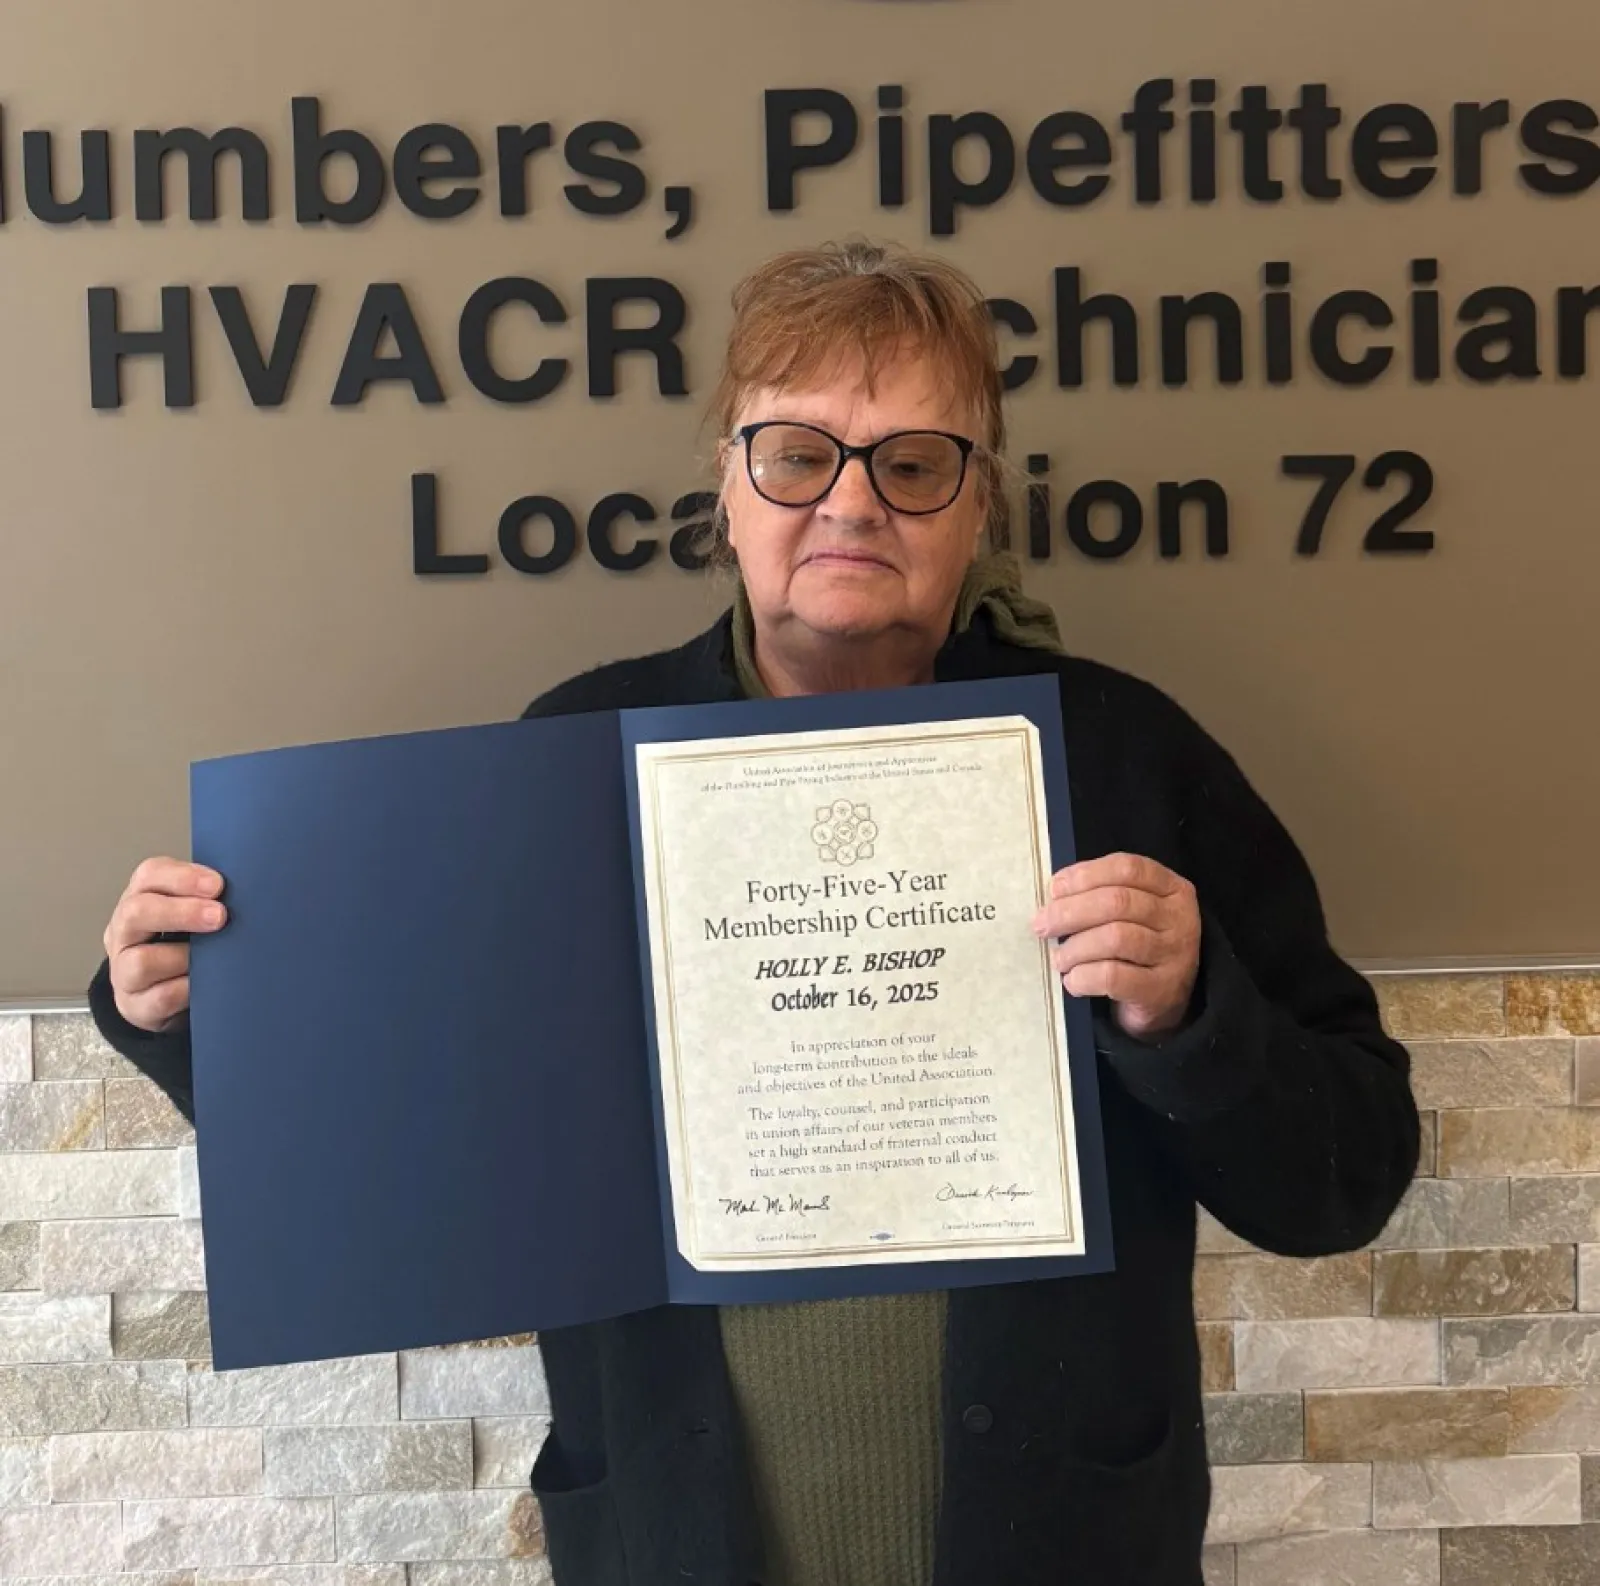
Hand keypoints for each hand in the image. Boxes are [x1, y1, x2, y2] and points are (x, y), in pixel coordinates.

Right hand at [103, 858, 228, 1033]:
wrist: (163, 994)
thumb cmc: (183, 943)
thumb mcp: (192, 914)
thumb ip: (208, 899)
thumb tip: (249, 891)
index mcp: (139, 899)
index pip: (149, 875)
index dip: (183, 877)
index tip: (218, 885)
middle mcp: (123, 932)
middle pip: (136, 912)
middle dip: (182, 912)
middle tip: (220, 917)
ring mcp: (123, 971)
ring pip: (142, 961)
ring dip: (185, 957)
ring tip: (215, 957)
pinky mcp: (135, 1006)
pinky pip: (161, 997)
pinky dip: (188, 990)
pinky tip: (208, 983)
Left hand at [1031, 852, 1200, 1040]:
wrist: (1165, 1002)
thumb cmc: (1137, 950)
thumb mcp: (1132, 914)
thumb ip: (1102, 896)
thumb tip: (1057, 891)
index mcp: (1172, 888)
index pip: (1128, 868)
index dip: (1086, 875)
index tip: (1055, 888)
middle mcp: (1180, 918)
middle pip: (1118, 902)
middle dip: (1071, 911)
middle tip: (1042, 925)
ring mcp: (1175, 955)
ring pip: (1115, 938)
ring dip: (1076, 947)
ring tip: (1059, 958)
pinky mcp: (1162, 990)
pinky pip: (1113, 976)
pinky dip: (1084, 977)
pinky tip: (1073, 980)